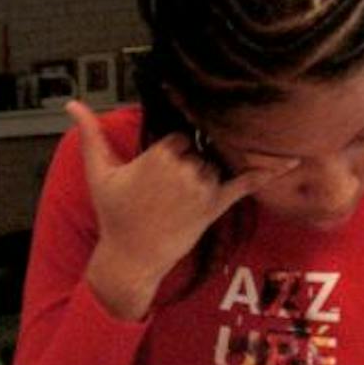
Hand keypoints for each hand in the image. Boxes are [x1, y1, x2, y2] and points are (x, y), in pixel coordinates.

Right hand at [65, 101, 290, 318]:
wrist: (131, 258)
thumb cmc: (114, 216)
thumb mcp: (99, 173)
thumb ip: (90, 134)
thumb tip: (71, 106)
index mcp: (159, 155)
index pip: (178, 135)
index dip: (169, 152)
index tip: (156, 173)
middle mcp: (185, 169)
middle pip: (198, 148)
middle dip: (186, 165)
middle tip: (166, 192)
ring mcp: (204, 187)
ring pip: (215, 164)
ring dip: (204, 176)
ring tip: (180, 204)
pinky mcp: (217, 205)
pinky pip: (247, 183)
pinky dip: (269, 171)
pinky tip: (293, 159)